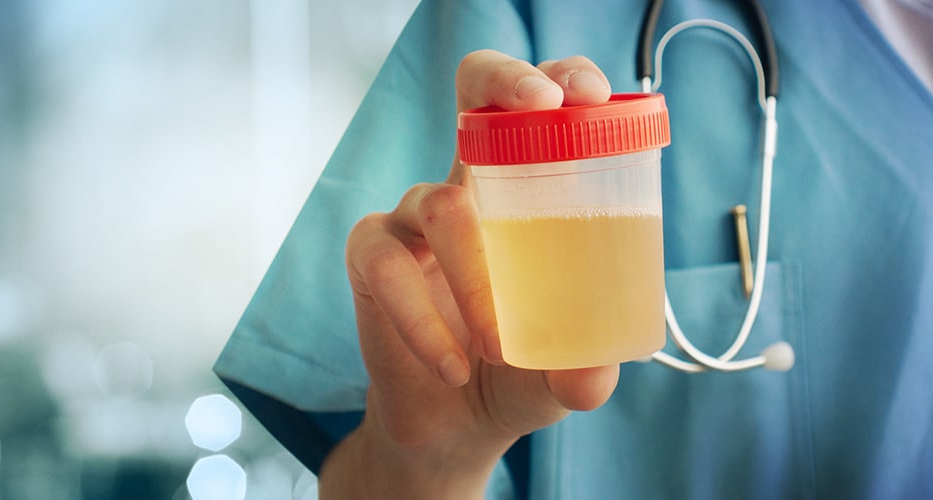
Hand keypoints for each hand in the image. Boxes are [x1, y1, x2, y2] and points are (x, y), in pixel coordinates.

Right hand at [321, 50, 619, 498]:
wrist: (453, 426)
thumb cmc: (517, 376)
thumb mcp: (563, 373)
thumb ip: (583, 371)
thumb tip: (593, 375)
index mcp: (522, 195)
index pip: (538, 110)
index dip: (559, 79)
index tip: (590, 97)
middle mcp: (466, 187)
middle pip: (473, 92)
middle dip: (505, 81)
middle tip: (544, 106)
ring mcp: (413, 218)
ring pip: (441, 205)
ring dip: (476, 277)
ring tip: (500, 346)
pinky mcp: (371, 259)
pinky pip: (389, 271)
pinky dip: (423, 323)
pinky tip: (452, 366)